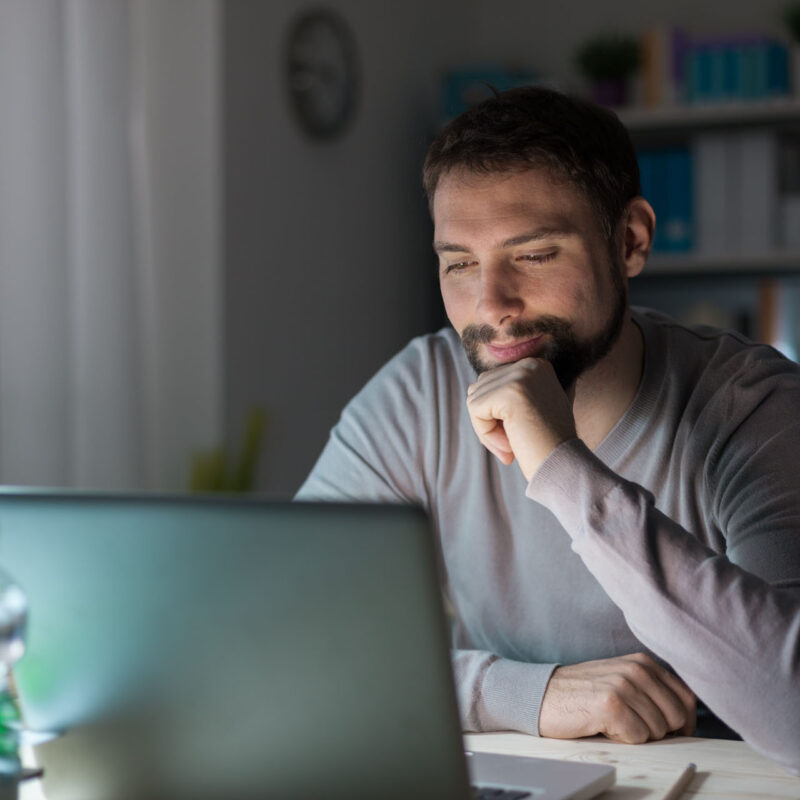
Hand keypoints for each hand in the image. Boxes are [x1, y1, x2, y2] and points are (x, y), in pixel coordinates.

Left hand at [466, 358, 576, 480]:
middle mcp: (530, 364)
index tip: (517, 435)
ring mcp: (521, 376)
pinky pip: (474, 410)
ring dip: (487, 429)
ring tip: (513, 444)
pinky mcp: (510, 392)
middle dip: (488, 421)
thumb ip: (518, 394)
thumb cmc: (547, 445)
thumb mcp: (536, 409)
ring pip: (474, 400)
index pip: (491, 383)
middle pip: (479, 389)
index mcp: (536, 365)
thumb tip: (483, 385)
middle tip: (513, 442)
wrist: (564, 467)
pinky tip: (510, 445)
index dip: (496, 415)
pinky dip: (485, 434)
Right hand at [538, 652, 696, 743]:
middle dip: (660, 730)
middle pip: (678, 717)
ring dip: (638, 734)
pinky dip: (623, 739)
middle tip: (631, 725)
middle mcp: (636, 669)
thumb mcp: (622, 680)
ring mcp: (624, 685)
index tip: (667, 730)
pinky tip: (604, 726)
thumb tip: (687, 719)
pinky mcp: (611, 705)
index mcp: (643, 662)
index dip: (683, 722)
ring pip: (658, 730)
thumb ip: (653, 690)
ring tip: (613, 722)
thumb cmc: (583, 693)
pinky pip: (638, 737)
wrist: (542, 695)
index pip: (687, 698)